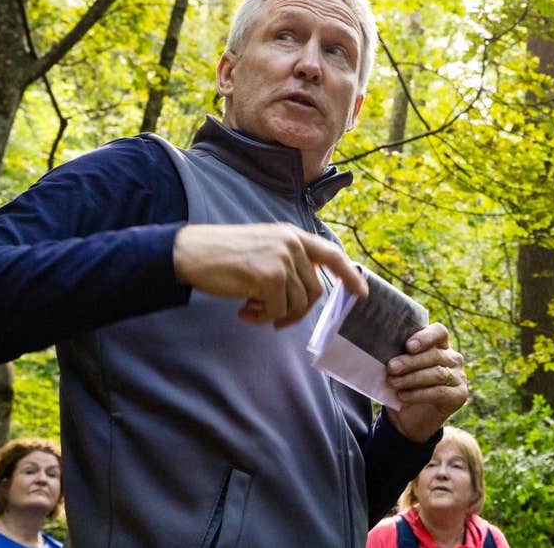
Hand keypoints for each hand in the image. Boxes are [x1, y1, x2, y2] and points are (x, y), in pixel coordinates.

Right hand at [173, 223, 368, 327]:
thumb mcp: (264, 246)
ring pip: (297, 304)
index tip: (362, 293)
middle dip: (297, 311)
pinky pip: (277, 311)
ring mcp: (283, 260)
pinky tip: (243, 310)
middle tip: (272, 317)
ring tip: (250, 308)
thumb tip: (308, 288)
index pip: (331, 255)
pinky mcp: (270, 278)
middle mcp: (292, 244)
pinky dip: (260, 317)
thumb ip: (288, 259)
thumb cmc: (223, 253)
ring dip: (274, 314)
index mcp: (292, 235)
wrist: (191, 252)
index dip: (349, 275)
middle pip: (314, 291)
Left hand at [384, 323, 467, 441]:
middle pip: (435, 355)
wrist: (409, 419)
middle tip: (391, 368)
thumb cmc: (402, 387)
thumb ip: (399, 358)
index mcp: (440, 345)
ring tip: (393, 383)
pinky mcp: (460, 395)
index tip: (408, 346)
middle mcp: (453, 358)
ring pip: (437, 373)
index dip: (425, 337)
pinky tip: (402, 396)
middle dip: (410, 361)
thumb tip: (385, 352)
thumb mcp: (399, 370)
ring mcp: (459, 377)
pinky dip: (418, 394)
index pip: (439, 332)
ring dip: (412, 378)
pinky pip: (439, 392)